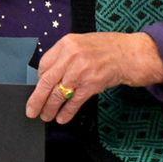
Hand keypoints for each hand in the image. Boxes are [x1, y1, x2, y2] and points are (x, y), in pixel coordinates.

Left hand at [25, 31, 162, 121]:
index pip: (44, 64)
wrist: (132, 54)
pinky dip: (67, 112)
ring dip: (50, 108)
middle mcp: (72, 56)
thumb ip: (66, 56)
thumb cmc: (107, 49)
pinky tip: (62, 118)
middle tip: (31, 111)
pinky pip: (74, 101)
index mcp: (67, 43)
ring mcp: (82, 70)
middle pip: (47, 81)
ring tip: (45, 116)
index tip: (38, 89)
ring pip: (59, 93)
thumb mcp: (82, 43)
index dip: (39, 80)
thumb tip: (49, 74)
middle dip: (37, 98)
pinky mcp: (92, 84)